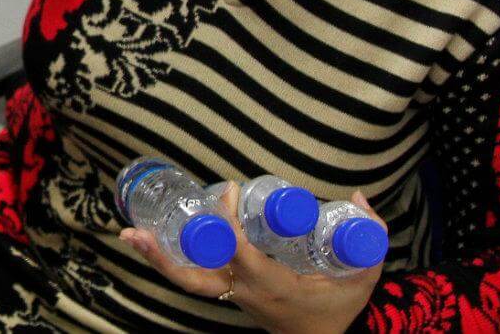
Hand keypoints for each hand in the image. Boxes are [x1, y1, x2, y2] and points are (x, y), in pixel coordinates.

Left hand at [121, 183, 384, 333]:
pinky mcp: (227, 293)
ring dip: (158, 258)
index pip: (241, 256)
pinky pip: (195, 278)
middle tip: (135, 231)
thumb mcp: (363, 274)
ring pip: (188, 280)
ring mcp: (232, 296)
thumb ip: (369, 234)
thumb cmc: (339, 307)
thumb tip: (358, 194)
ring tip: (130, 233)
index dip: (229, 225)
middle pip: (194, 279)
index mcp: (274, 286)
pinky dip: (172, 259)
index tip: (233, 192)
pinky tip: (152, 238)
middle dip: (163, 257)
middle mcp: (244, 292)